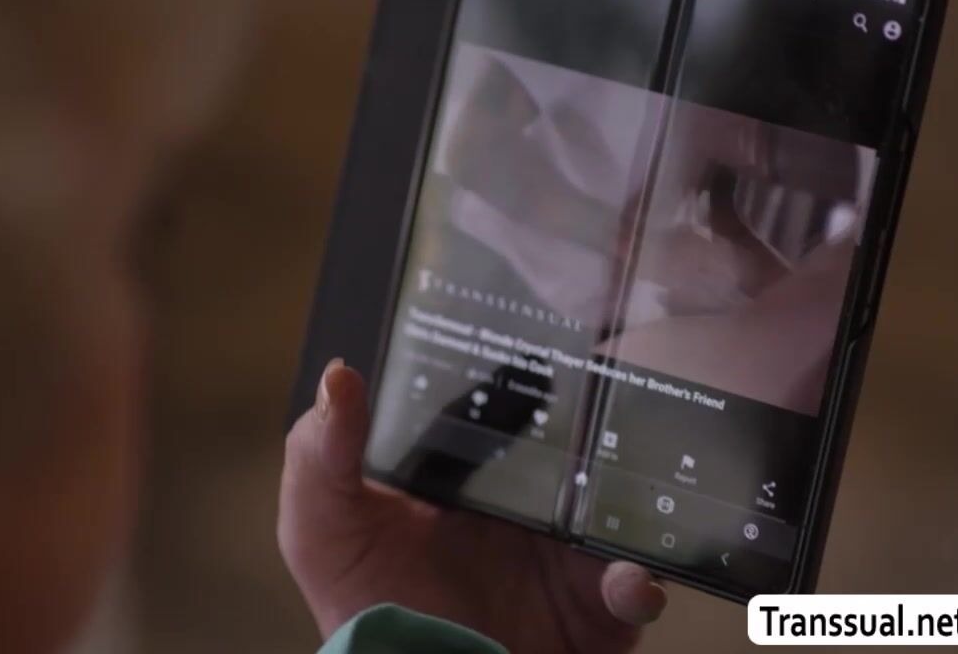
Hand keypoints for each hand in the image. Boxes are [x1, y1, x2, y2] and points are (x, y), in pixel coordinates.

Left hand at [278, 361, 666, 653]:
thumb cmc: (362, 608)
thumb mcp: (322, 530)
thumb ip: (320, 457)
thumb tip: (338, 376)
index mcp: (463, 476)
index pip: (498, 410)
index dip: (515, 378)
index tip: (538, 346)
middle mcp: (520, 507)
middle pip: (574, 450)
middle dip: (596, 433)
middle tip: (612, 410)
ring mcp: (563, 557)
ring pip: (618, 509)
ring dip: (631, 501)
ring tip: (625, 498)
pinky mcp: (594, 611)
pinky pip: (634, 588)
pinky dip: (637, 584)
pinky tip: (621, 581)